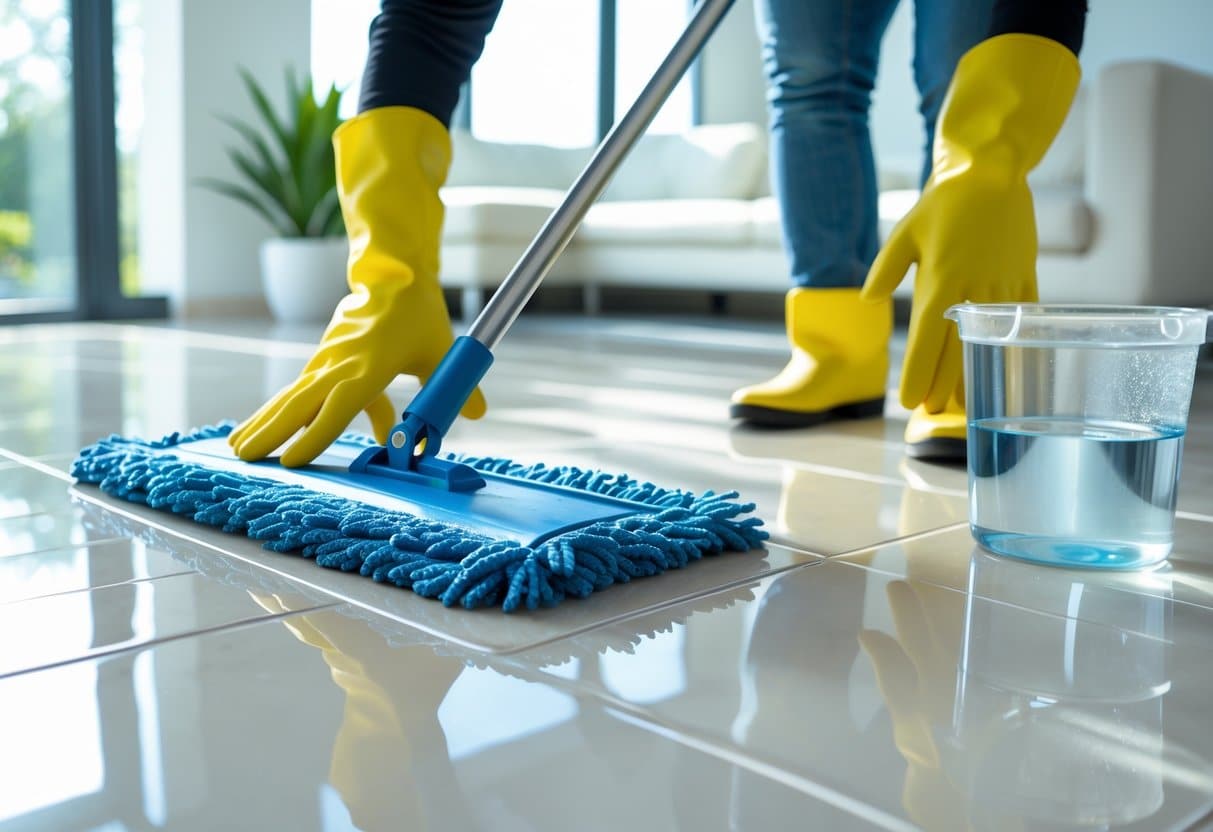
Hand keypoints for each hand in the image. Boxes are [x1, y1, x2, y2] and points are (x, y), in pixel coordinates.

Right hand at [229, 280, 485, 466]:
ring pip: (292, 396)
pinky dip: (282, 412)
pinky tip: (263, 430)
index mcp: (369, 365)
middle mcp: (340, 363)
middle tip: (244, 458)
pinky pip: (301, 391)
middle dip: (271, 432)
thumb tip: (477, 413)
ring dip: (266, 422)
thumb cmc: (417, 312)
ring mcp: (327, 359)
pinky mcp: (324, 357)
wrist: (393, 273)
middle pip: (299, 403)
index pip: (338, 406)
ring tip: (238, 448)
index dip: (315, 435)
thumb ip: (456, 385)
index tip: (293, 460)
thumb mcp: (442, 349)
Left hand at [862, 173, 1037, 412]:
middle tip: (930, 412)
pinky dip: (1011, 345)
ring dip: (976, 373)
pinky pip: (1019, 318)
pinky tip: (1005, 366)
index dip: (918, 374)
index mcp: (941, 283)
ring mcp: (1002, 285)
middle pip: (957, 350)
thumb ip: (885, 270)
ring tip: (964, 402)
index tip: (908, 401)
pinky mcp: (1024, 276)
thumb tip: (868, 300)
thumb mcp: (904, 234)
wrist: (992, 172)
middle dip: (943, 384)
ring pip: (989, 341)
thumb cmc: (942, 203)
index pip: (926, 342)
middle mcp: (973, 290)